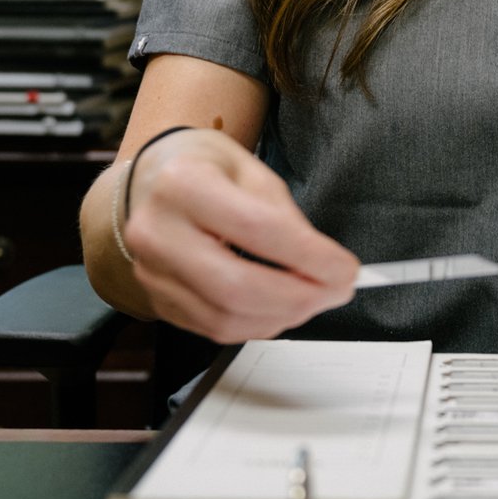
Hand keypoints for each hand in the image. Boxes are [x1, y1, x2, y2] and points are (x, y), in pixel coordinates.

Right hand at [117, 129, 359, 343]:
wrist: (151, 183)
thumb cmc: (205, 170)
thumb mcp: (251, 171)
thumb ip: (285, 218)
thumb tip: (326, 267)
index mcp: (182, 184)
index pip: (257, 230)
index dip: (310, 257)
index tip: (346, 269)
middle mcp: (156, 232)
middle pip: (237, 287)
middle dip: (300, 298)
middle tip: (337, 291)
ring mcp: (151, 272)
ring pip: (226, 318)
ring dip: (283, 316)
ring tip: (313, 298)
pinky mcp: (157, 300)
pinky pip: (215, 329)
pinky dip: (258, 324)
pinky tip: (281, 308)